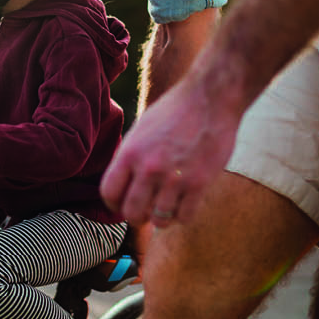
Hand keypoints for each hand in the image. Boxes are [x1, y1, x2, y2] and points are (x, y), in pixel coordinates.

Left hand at [101, 77, 239, 227]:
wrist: (210, 98)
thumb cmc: (175, 111)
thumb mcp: (141, 129)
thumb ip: (130, 157)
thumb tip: (122, 184)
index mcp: (130, 152)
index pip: (109, 193)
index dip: (114, 203)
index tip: (123, 204)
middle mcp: (148, 168)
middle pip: (131, 213)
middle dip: (137, 217)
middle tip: (145, 211)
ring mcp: (174, 177)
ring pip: (159, 220)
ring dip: (162, 217)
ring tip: (167, 206)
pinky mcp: (199, 183)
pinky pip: (185, 217)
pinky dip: (183, 215)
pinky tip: (185, 202)